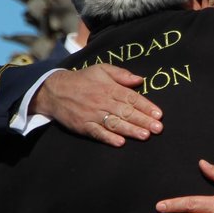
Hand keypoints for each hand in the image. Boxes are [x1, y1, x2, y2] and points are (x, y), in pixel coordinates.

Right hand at [32, 66, 162, 146]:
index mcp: (109, 88)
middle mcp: (102, 101)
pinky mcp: (83, 126)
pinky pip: (97, 133)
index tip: (158, 114)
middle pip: (126, 112)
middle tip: (158, 128)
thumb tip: (140, 80)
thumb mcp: (101, 69)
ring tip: (145, 136)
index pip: (131, 98)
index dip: (146, 106)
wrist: (55, 90)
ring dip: (131, 130)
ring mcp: (92, 115)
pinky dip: (108, 138)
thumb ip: (121, 74)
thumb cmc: (82, 79)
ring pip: (115, 123)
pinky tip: (120, 143)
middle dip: (143, 121)